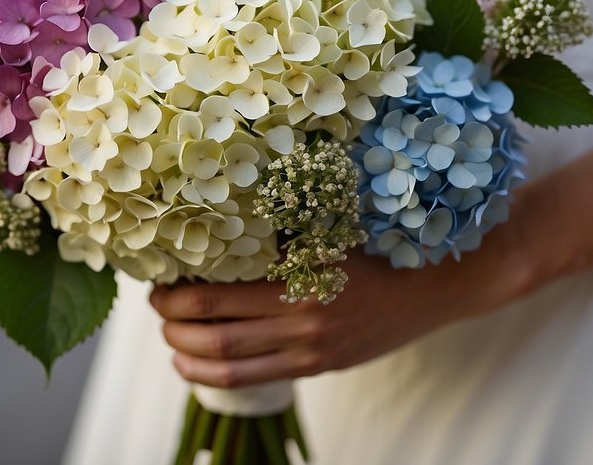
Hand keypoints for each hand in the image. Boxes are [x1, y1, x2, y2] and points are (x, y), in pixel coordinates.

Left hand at [149, 250, 524, 388]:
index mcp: (299, 271)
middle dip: (171, 316)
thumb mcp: (328, 222)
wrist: (437, 282)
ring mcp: (309, 346)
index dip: (177, 287)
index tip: (159, 273)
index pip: (217, 287)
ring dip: (184, 347)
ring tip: (167, 332)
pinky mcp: (317, 365)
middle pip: (212, 325)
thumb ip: (278, 225)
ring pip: (226, 359)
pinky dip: (210, 374)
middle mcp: (301, 315)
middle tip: (155, 300)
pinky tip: (189, 362)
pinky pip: (251, 378)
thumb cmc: (377, 240)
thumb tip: (217, 213)